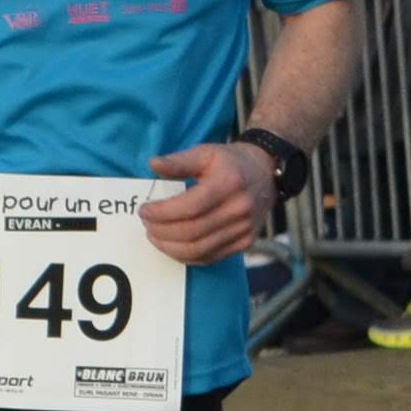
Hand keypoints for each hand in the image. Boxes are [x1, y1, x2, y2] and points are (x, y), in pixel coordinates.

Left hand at [138, 138, 275, 264]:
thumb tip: (153, 165)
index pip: (189, 207)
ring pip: (198, 250)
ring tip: (154, 235)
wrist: (267, 172)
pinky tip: (173, 244)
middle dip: (161, 231)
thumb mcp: (206, 152)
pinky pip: (209, 257)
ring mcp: (244, 230)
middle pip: (191, 232)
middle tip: (146, 224)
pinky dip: (186, 255)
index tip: (144, 210)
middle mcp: (239, 209)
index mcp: (229, 183)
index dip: (162, 213)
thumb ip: (178, 161)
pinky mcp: (245, 243)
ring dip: (169, 247)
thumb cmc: (231, 162)